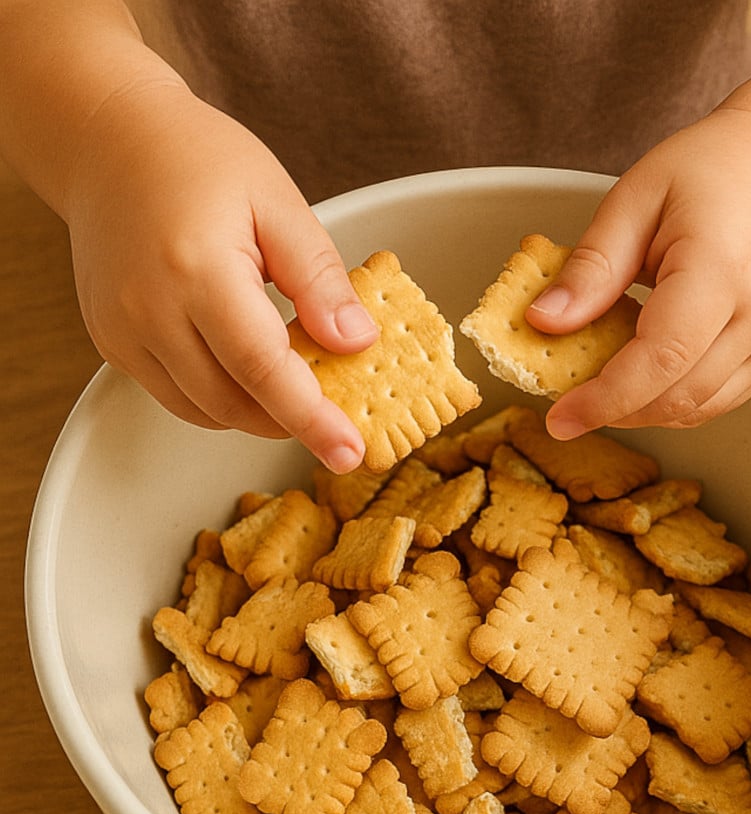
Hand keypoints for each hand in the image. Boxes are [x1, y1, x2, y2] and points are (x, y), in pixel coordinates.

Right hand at [65, 81, 376, 470]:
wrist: (110, 142)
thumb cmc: (199, 160)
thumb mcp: (280, 204)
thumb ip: (320, 279)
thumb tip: (357, 342)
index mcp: (197, 269)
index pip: (264, 369)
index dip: (312, 418)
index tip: (349, 452)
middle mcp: (148, 309)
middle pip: (233, 403)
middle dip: (290, 422)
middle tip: (338, 421)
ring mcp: (121, 330)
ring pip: (204, 410)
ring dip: (258, 413)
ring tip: (298, 387)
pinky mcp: (111, 342)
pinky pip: (177, 396)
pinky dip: (221, 397)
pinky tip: (251, 371)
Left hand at [524, 106, 750, 438]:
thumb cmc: (709, 170)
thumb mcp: (634, 199)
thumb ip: (592, 267)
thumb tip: (543, 322)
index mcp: (722, 266)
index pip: (661, 358)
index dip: (606, 398)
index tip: (560, 419)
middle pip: (679, 395)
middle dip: (617, 411)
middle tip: (569, 406)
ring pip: (698, 408)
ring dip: (643, 411)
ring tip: (604, 387)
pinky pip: (718, 400)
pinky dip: (674, 400)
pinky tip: (645, 375)